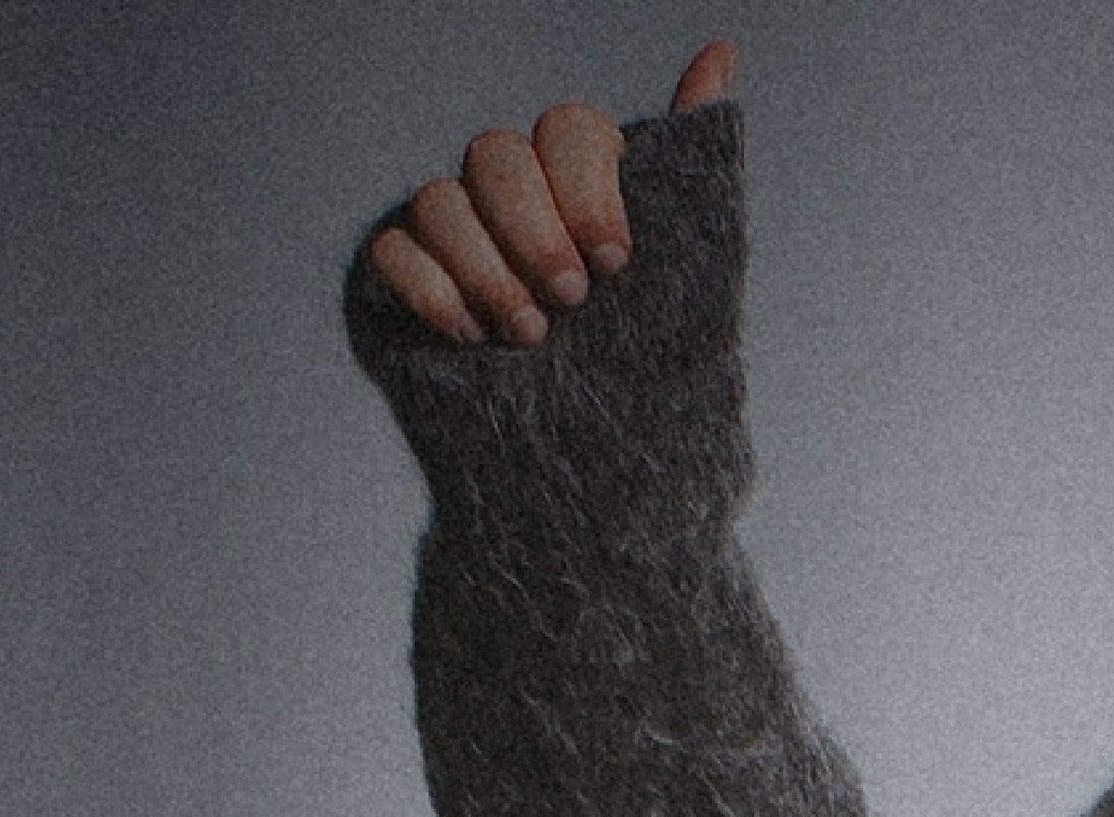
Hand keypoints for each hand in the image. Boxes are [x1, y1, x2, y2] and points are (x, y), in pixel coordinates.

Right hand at [364, 40, 736, 346]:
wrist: (611, 464)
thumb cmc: (650, 367)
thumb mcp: (695, 271)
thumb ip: (695, 162)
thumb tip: (721, 56)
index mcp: (582, 179)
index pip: (568, 129)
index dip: (585, 186)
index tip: (616, 261)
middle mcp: (516, 193)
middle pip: (495, 155)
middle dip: (532, 229)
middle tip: (571, 300)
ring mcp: (458, 230)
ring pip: (439, 201)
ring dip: (485, 269)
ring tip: (529, 337)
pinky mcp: (410, 274)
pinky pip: (392, 250)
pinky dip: (429, 290)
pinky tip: (471, 337)